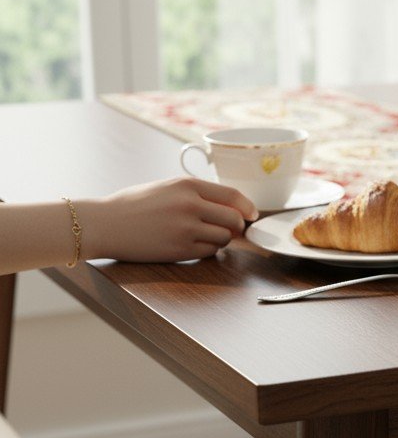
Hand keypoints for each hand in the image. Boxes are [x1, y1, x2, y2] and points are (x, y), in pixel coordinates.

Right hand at [82, 178, 259, 262]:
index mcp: (186, 185)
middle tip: (231, 230)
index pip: (232, 196)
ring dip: (221, 240)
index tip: (253, 214)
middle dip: (237, 227)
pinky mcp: (180, 250)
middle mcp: (189, 205)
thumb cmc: (134, 205)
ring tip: (205, 236)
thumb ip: (197, 194)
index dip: (247, 207)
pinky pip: (209, 252)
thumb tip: (231, 207)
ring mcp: (185, 229)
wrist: (104, 224)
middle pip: (234, 220)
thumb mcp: (166, 187)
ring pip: (224, 238)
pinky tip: (195, 246)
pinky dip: (208, 251)